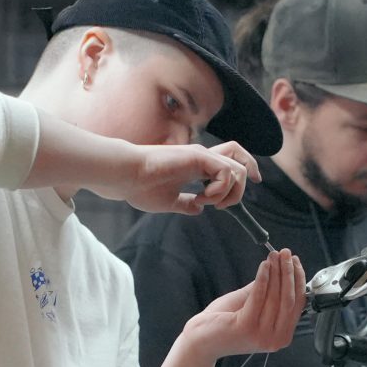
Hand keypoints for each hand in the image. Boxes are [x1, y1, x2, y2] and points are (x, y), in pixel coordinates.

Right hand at [122, 142, 258, 215]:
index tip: (232, 202)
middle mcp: (202, 159)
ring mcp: (201, 156)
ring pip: (237, 169)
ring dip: (228, 193)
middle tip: (221, 206)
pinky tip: (201, 197)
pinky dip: (220, 189)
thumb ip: (185, 204)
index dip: (240, 179)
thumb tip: (199, 210)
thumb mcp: (169, 201)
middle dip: (241, 190)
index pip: (229, 166)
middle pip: (241, 163)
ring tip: (205, 201)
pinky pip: (225, 172)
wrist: (125, 176)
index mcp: (196, 168)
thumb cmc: (140, 187)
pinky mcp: (198, 156)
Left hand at [181, 248, 305, 359]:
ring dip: (276, 272)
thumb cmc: (224, 325)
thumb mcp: (251, 306)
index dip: (298, 279)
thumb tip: (280, 269)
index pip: (298, 304)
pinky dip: (263, 278)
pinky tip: (264, 265)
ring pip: (275, 296)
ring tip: (273, 256)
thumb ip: (267, 292)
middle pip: (289, 298)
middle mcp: (276, 339)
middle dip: (288, 272)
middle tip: (286, 254)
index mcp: (282, 336)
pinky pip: (258, 296)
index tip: (296, 262)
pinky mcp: (246, 327)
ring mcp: (262, 335)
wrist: (201, 342)